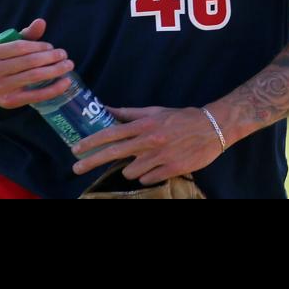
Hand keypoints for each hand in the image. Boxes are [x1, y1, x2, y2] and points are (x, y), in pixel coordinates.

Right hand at [0, 18, 76, 108]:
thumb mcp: (4, 48)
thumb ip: (24, 35)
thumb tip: (42, 22)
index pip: (19, 47)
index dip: (39, 46)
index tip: (51, 47)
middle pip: (29, 62)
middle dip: (51, 57)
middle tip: (64, 55)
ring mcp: (0, 88)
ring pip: (34, 77)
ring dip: (55, 70)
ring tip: (68, 65)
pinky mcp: (10, 102)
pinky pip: (37, 95)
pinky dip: (54, 88)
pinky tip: (66, 82)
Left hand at [70, 106, 224, 183]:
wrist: (213, 128)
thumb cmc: (182, 118)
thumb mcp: (155, 111)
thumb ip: (129, 114)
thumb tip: (106, 109)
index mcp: (144, 125)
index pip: (111, 133)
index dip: (90, 142)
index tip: (75, 149)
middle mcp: (149, 141)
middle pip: (113, 154)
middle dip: (91, 162)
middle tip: (76, 168)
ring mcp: (160, 157)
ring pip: (130, 171)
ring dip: (131, 168)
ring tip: (145, 160)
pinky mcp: (171, 169)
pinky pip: (147, 179)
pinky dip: (148, 175)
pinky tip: (158, 166)